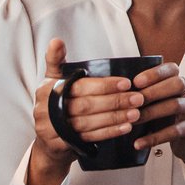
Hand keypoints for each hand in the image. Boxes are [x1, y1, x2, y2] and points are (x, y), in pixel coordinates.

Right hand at [27, 39, 144, 184]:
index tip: (127, 82)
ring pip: (89, 122)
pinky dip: (109, 132)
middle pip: (86, 105)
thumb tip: (56, 40)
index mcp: (46, 89)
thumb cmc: (55, 105)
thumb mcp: (52, 81)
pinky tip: (126, 127)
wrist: (47, 141)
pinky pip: (89, 138)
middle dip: (115, 101)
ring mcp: (52, 129)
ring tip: (136, 112)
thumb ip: (56, 61)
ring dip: (115, 117)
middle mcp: (46, 109)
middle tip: (138, 98)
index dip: (104, 85)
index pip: (80, 86)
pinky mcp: (62, 144)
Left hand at [124, 61, 184, 178]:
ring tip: (133, 121)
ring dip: (151, 112)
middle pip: (177, 84)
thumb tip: (117, 90)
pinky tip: (139, 142)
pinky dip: (154, 137)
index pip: (172, 69)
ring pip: (175, 105)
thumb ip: (145, 94)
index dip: (154, 73)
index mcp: (178, 82)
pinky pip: (174, 131)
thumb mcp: (159, 102)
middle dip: (153, 91)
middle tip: (134, 101)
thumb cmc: (168, 117)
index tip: (136, 81)